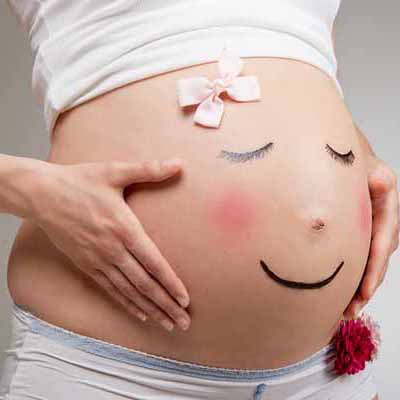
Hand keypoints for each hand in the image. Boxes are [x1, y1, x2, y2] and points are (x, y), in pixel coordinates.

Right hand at [31, 158, 190, 331]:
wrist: (43, 194)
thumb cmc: (80, 182)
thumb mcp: (115, 172)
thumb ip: (149, 170)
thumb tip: (178, 163)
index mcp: (124, 228)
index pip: (154, 262)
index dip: (171, 283)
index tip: (185, 299)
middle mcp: (113, 249)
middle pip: (144, 284)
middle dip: (166, 304)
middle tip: (183, 323)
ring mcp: (98, 260)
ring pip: (129, 292)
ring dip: (150, 309)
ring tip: (167, 323)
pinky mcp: (86, 264)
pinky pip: (110, 289)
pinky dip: (126, 303)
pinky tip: (139, 314)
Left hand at [344, 156, 399, 318]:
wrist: (340, 157)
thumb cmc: (347, 159)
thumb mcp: (359, 163)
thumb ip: (371, 177)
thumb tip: (381, 184)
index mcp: (386, 202)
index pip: (383, 240)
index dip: (374, 266)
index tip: (364, 289)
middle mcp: (384, 218)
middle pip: (379, 258)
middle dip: (367, 285)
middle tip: (352, 308)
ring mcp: (373, 227)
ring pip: (370, 262)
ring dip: (360, 287)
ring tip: (345, 310)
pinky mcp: (361, 232)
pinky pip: (359, 257)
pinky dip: (352, 276)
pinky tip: (340, 293)